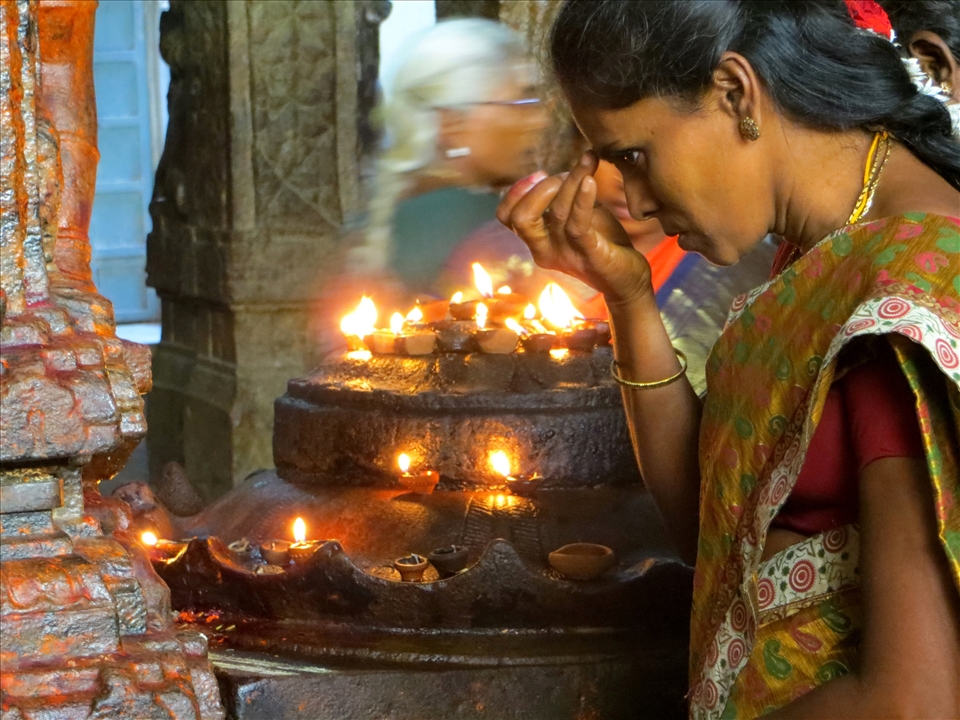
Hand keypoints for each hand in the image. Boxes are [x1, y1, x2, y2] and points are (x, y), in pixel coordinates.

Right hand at [496, 152, 652, 306]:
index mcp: (537, 241)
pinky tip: (590, 180)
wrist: (627, 278)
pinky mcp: (590, 254)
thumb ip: (563, 198)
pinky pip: (578, 225)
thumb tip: (561, 168)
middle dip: (540, 187)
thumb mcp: (577, 216)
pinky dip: (582, 198)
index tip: (541, 175)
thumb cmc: (602, 242)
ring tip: (587, 166)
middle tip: (563, 175)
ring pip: (556, 212)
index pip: (506, 216)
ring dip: (570, 182)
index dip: (517, 191)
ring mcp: (566, 254)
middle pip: (519, 218)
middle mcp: (545, 250)